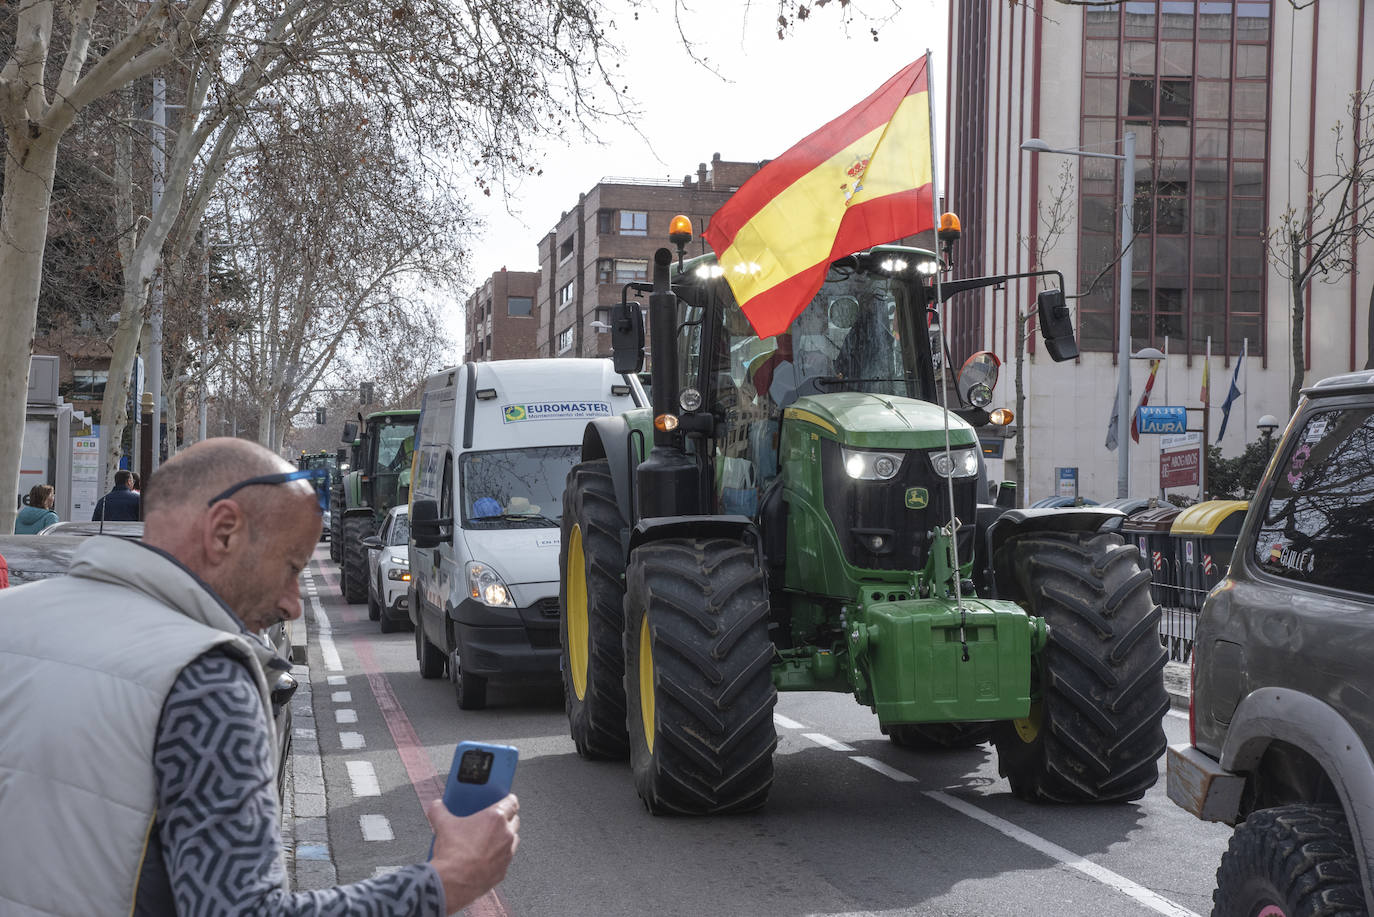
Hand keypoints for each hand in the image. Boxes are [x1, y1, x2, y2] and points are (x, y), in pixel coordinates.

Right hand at [427, 793, 519, 913]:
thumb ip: (439, 810)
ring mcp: (507, 853)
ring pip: (512, 840)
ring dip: (504, 838)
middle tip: (492, 821)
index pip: (512, 802)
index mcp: (495, 818)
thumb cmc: (452, 853)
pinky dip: (498, 857)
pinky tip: (484, 858)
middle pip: (514, 821)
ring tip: (488, 840)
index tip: (505, 799)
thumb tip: (436, 805)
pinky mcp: (503, 870)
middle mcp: (506, 834)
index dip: (508, 799)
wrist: (451, 883)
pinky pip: (505, 859)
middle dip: (506, 820)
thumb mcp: (442, 824)